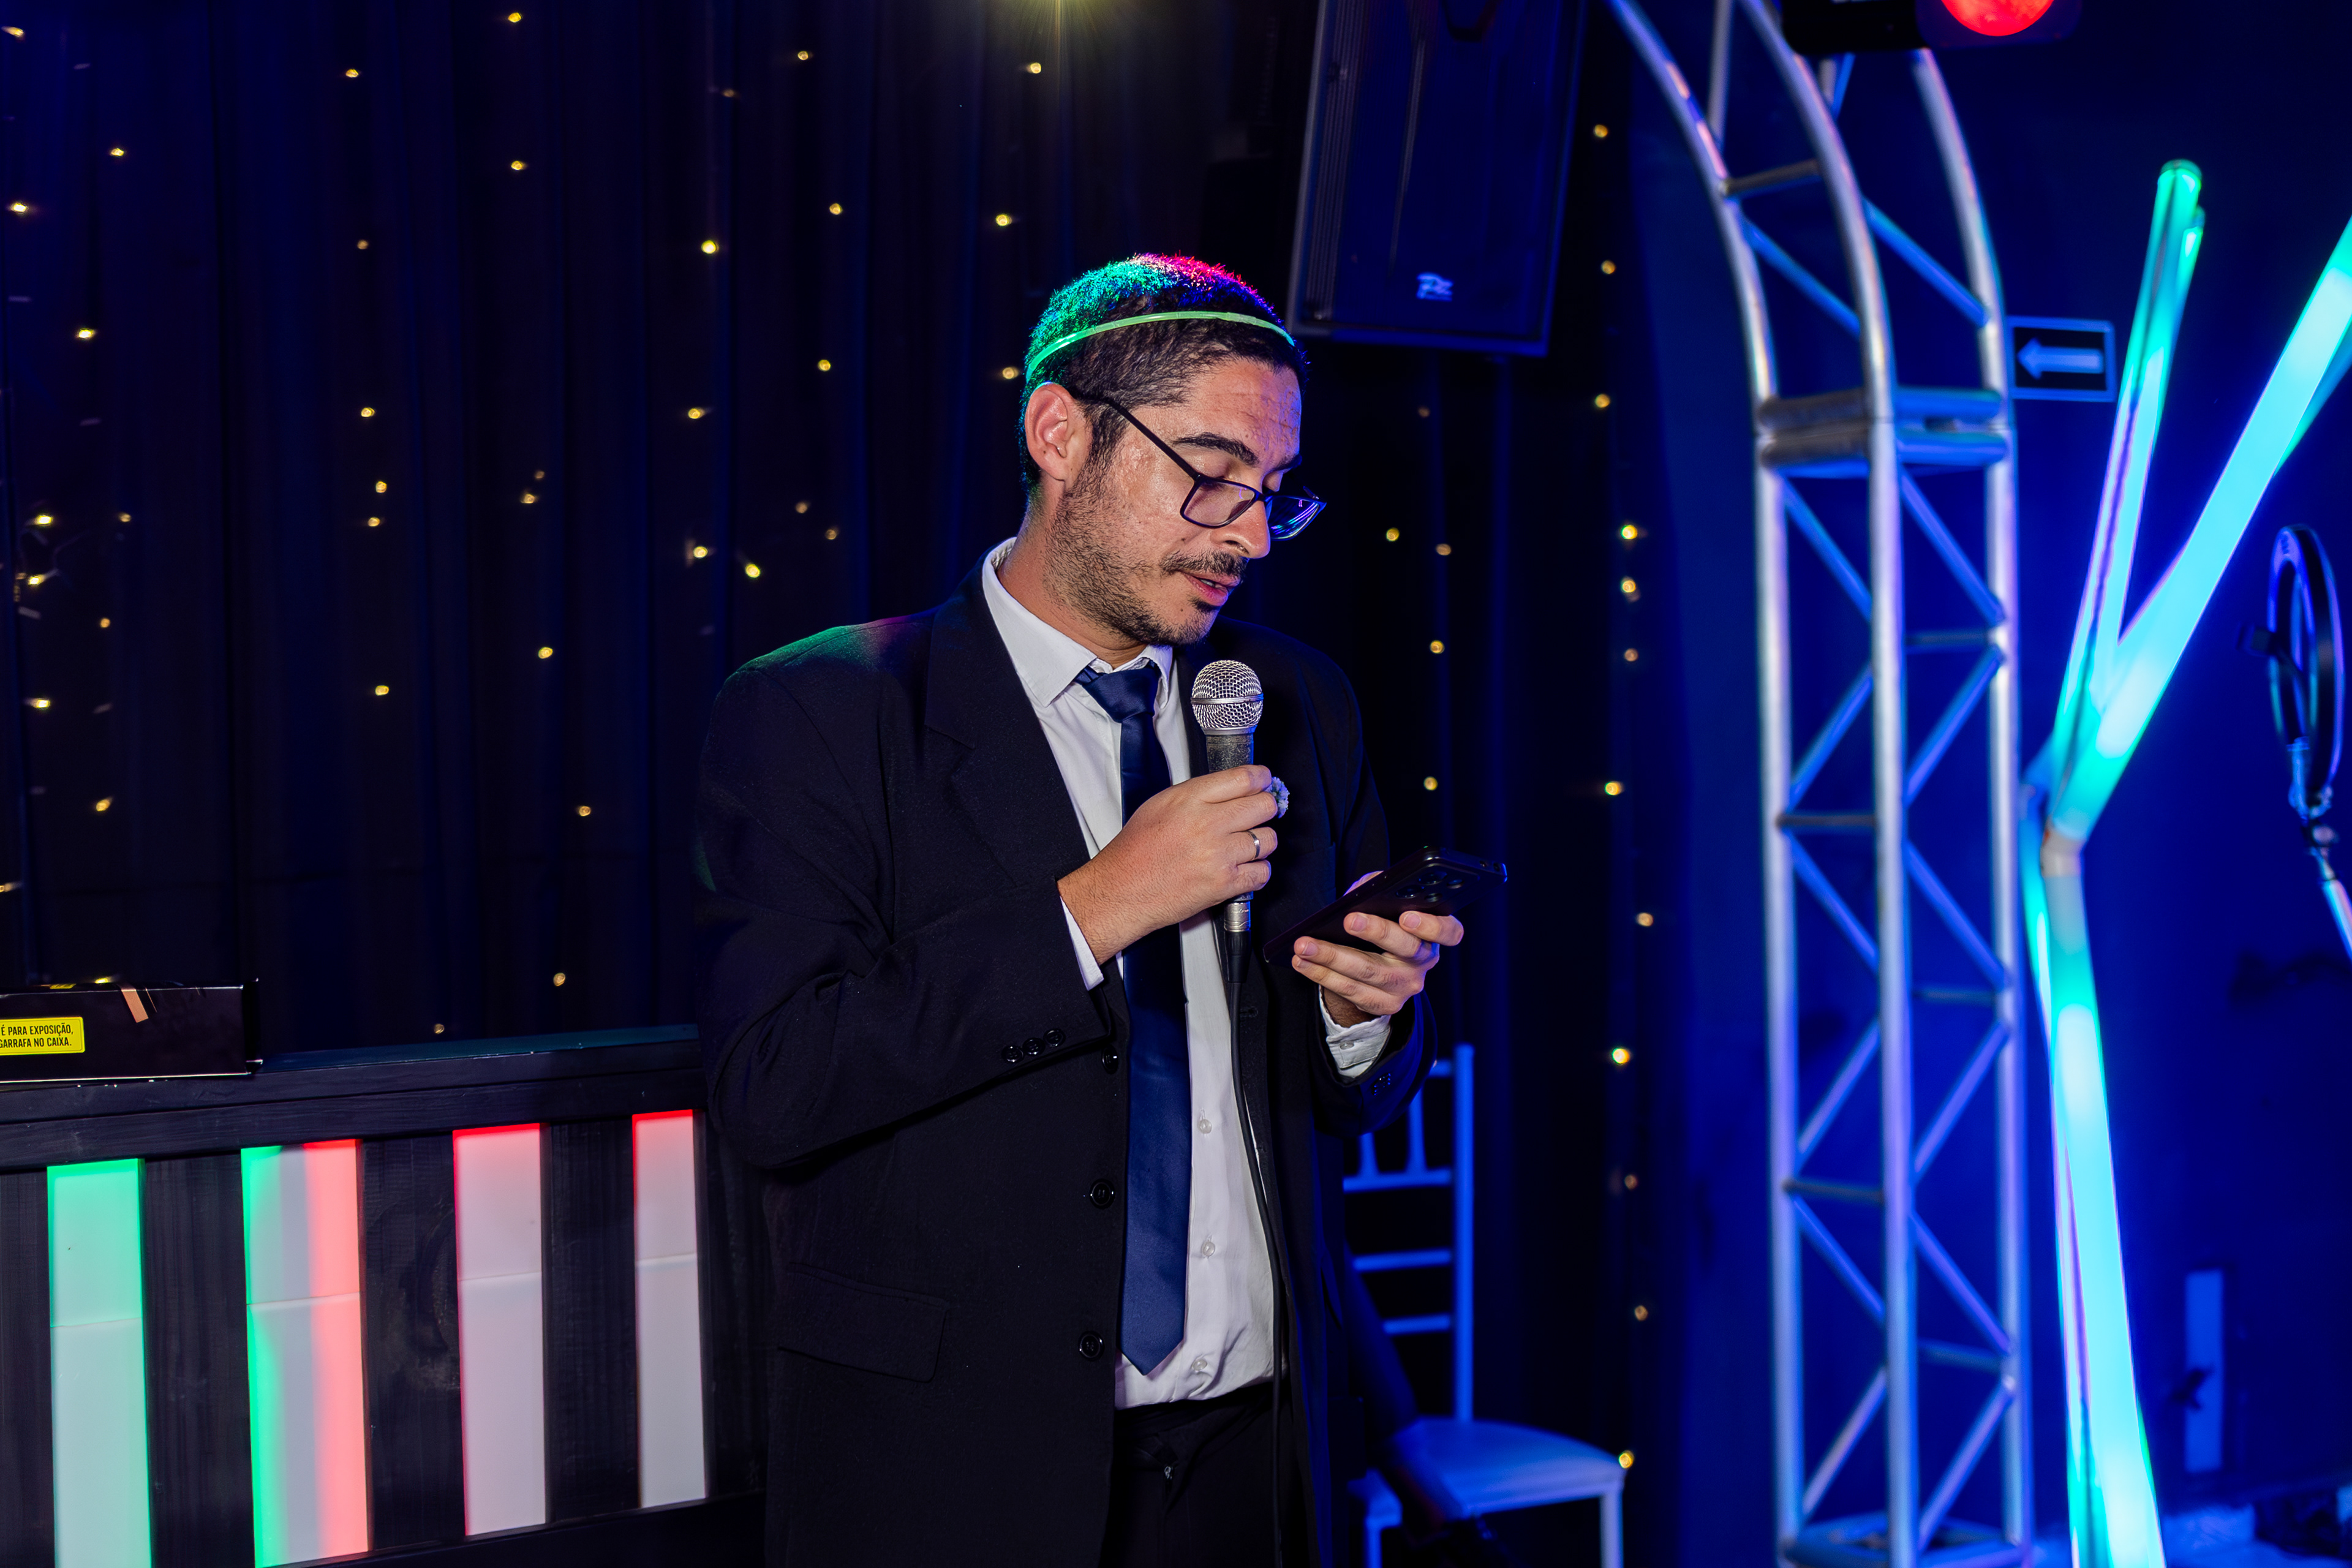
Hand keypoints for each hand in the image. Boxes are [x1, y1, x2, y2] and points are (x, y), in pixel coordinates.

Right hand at [1060, 766, 1280, 962]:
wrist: (1121, 891)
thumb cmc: (1135, 852)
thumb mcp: (1159, 805)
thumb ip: (1197, 794)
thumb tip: (1230, 788)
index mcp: (1189, 799)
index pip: (1243, 778)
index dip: (1261, 778)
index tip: (1264, 782)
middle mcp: (1207, 824)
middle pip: (1264, 806)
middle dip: (1266, 808)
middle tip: (1258, 813)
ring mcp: (1219, 855)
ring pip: (1268, 840)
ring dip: (1262, 842)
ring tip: (1246, 845)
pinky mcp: (1224, 884)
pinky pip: (1262, 872)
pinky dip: (1258, 871)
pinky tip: (1244, 868)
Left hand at [1291, 875, 1463, 1024]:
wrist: (1376, 971)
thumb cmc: (1381, 928)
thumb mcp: (1385, 908)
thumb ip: (1379, 892)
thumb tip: (1364, 886)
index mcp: (1432, 934)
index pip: (1450, 931)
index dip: (1432, 925)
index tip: (1406, 915)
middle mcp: (1423, 962)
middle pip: (1404, 949)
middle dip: (1375, 932)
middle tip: (1348, 919)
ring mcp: (1405, 986)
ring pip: (1368, 971)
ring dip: (1331, 956)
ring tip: (1304, 944)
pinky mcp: (1384, 1004)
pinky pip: (1351, 990)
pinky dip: (1322, 975)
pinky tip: (1303, 962)